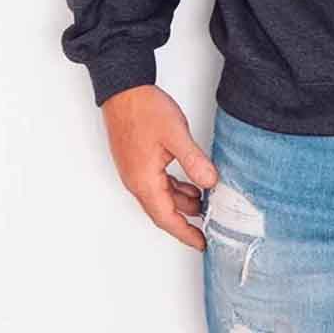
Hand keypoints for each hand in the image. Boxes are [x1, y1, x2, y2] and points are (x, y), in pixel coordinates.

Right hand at [101, 84, 218, 250]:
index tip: (201, 243)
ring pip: (162, 196)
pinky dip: (176, 188)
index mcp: (144, 181)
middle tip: (209, 225)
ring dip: (182, 202)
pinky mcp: (139, 161)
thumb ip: (194, 161)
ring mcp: (136, 171)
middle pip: (163, 210)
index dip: (185, 233)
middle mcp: (137, 181)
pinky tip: (191, 183)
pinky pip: (158, 183)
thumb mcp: (176, 135)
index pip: (166, 217)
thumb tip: (210, 183)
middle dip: (186, 220)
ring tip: (206, 203)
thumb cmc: (144, 110)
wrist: (124, 90)